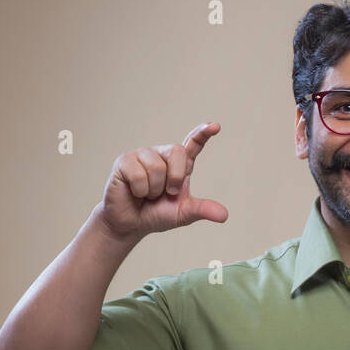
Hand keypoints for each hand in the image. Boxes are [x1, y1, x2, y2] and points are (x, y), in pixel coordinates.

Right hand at [97, 121, 227, 239]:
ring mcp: (143, 155)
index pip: (193, 144)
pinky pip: (139, 174)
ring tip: (147, 194)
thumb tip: (224, 216)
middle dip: (174, 179)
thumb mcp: (183, 214)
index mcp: (180, 164)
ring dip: (154, 189)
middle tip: (164, 193)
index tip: (215, 126)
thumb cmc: (157, 214)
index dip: (203, 134)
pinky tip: (134, 191)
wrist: (131, 223)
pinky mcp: (125, 160)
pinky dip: (140, 190)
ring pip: (156, 167)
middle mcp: (162, 154)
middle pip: (177, 152)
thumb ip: (202, 210)